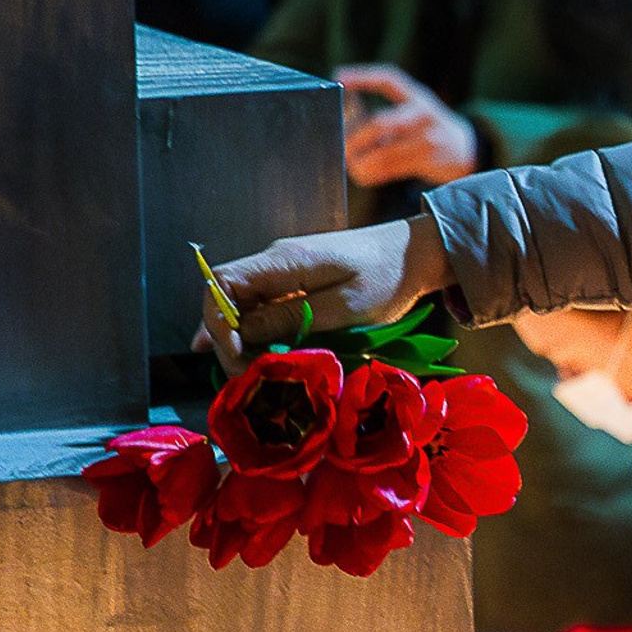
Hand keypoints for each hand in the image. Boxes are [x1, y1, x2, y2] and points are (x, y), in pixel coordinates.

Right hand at [195, 215, 451, 367]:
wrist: (416, 253)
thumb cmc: (387, 277)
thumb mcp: (342, 307)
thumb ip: (291, 320)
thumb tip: (241, 333)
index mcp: (283, 261)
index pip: (221, 282)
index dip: (216, 320)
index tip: (234, 355)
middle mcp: (275, 264)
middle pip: (227, 299)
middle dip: (227, 340)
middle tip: (246, 377)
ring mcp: (284, 275)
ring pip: (243, 308)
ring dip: (241, 342)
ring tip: (253, 375)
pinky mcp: (296, 287)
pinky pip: (264, 311)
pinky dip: (258, 335)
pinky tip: (257, 358)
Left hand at [340, 64, 479, 188]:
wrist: (466, 149)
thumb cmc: (429, 126)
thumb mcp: (415, 106)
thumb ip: (385, 106)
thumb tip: (343, 111)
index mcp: (417, 97)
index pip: (389, 79)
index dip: (363, 76)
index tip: (339, 80)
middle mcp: (423, 115)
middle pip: (380, 122)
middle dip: (353, 136)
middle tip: (342, 144)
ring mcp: (427, 140)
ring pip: (382, 153)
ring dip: (359, 160)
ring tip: (352, 160)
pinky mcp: (426, 162)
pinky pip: (389, 171)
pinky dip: (370, 172)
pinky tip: (365, 170)